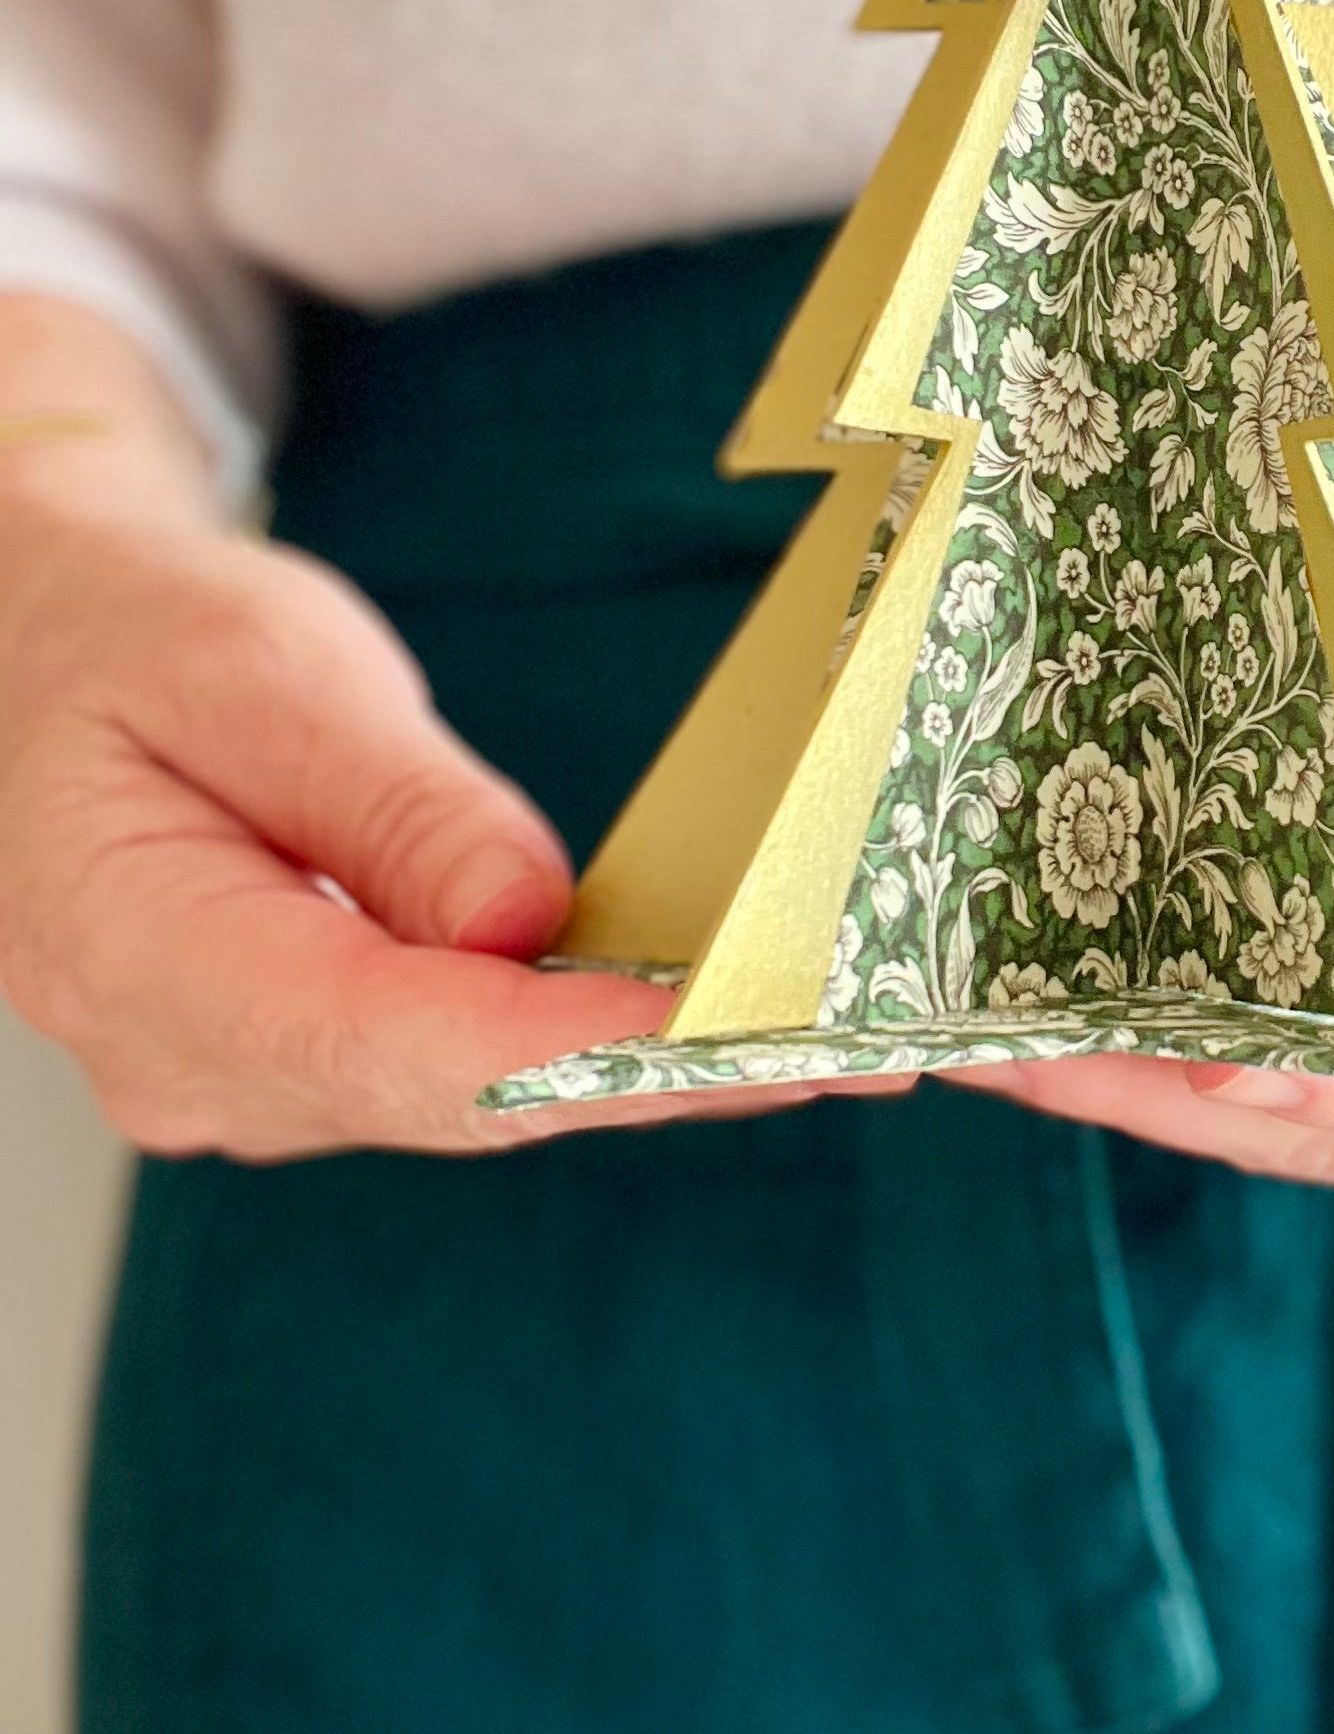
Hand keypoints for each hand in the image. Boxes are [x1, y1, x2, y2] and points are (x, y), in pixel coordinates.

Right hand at [0, 297, 899, 1159]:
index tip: (734, 1026)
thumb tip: (522, 917)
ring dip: (649, 1071)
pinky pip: (463, 1072)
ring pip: (476, 1098)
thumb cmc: (131, 635)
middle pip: (459, 1093)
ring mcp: (246, 1081)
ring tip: (836, 1041)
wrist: (41, 651)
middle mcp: (192, 1062)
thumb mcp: (254, 665)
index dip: (573, 1041)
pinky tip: (718, 1027)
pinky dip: (591, 1046)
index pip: (389, 1040)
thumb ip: (387, 801)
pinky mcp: (306, 1064)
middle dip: (662, 1073)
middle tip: (853, 1049)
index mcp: (140, 953)